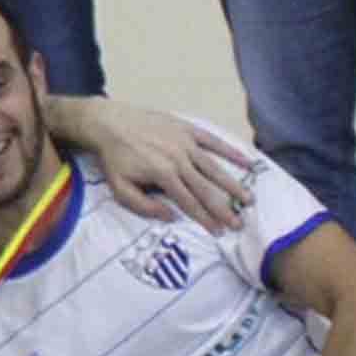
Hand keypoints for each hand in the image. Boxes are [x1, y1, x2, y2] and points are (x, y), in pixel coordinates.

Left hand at [70, 105, 256, 229]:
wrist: (108, 122)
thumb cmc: (114, 158)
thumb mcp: (120, 188)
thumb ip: (144, 206)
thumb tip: (171, 217)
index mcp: (163, 174)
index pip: (189, 202)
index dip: (205, 219)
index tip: (219, 232)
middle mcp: (179, 158)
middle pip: (206, 189)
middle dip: (224, 208)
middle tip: (239, 224)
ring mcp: (185, 142)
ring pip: (214, 167)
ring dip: (232, 184)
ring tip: (248, 199)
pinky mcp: (186, 128)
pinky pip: (212, 140)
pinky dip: (230, 151)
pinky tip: (246, 161)